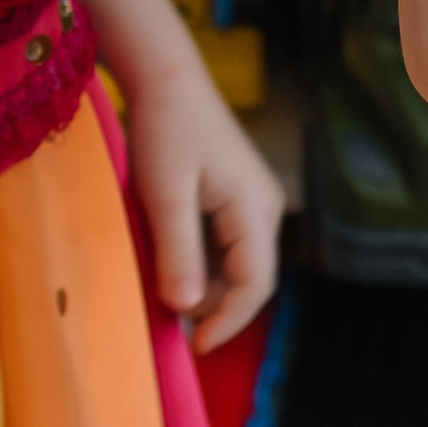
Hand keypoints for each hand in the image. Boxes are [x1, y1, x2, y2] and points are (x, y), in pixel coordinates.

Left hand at [122, 31, 283, 351]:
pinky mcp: (234, 198)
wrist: (166, 77)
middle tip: (168, 324)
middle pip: (248, 279)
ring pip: (235, 266)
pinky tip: (169, 267)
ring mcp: (251, 203)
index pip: (256, 284)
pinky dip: (199, 265)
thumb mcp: (165, 195)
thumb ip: (179, 252)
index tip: (196, 349)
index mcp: (256, 208)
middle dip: (214, 307)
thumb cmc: (165, 130)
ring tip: (163, 296)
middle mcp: (264, 208)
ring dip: (203, 287)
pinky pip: (224, 246)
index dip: (229, 322)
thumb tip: (188, 309)